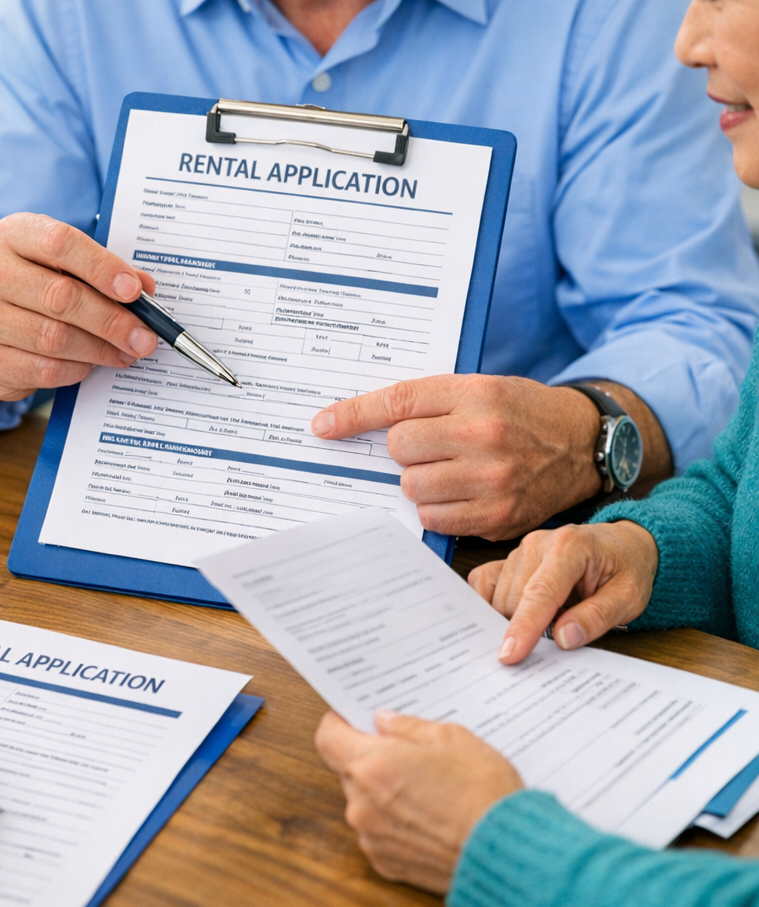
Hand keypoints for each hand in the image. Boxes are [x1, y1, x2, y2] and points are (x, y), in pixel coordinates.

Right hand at [0, 213, 160, 418]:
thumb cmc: (42, 283)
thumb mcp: (71, 264)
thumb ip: (108, 272)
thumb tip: (144, 290)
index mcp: (13, 235)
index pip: (60, 244)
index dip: (102, 268)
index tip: (134, 291)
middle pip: (61, 297)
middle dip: (112, 321)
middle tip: (145, 338)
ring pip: (54, 338)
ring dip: (100, 350)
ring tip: (126, 353)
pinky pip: (44, 370)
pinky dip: (77, 370)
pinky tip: (91, 364)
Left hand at [311, 375, 600, 538]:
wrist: (582, 445)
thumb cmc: (522, 413)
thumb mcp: (481, 388)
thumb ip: (430, 401)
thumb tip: (362, 421)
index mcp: (476, 394)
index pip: (398, 402)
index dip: (353, 414)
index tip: (323, 426)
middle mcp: (483, 434)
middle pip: (399, 448)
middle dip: (405, 449)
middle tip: (431, 446)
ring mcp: (491, 479)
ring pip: (412, 486)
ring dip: (418, 481)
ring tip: (448, 470)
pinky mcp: (497, 516)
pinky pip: (434, 517)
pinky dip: (436, 508)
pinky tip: (459, 493)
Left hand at [314, 710, 521, 893]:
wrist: (508, 853)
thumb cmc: (482, 791)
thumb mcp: (450, 737)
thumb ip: (408, 726)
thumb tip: (384, 721)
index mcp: (371, 766)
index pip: (328, 736)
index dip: (339, 723)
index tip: (355, 717)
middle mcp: (362, 804)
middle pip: (349, 769)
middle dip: (371, 757)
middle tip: (407, 751)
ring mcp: (372, 837)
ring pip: (365, 801)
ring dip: (384, 791)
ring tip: (427, 786)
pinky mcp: (387, 864)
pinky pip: (380, 831)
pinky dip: (396, 821)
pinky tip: (429, 815)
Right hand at [468, 521, 658, 663]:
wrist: (623, 544)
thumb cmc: (626, 568)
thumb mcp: (628, 598)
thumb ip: (597, 617)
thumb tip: (564, 638)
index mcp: (569, 547)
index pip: (540, 593)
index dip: (523, 626)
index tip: (510, 654)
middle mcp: (537, 543)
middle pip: (513, 599)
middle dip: (521, 630)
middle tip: (545, 649)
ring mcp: (519, 550)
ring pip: (498, 597)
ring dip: (511, 620)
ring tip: (543, 627)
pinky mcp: (509, 559)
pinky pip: (484, 582)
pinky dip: (489, 603)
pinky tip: (509, 618)